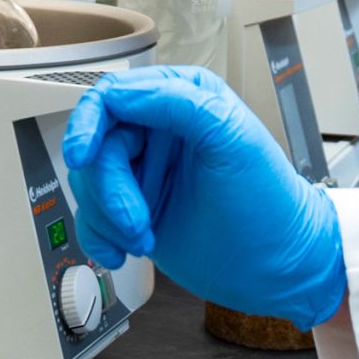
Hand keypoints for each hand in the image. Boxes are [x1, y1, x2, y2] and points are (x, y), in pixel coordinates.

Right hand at [63, 66, 344, 330]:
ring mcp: (143, 172)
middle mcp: (157, 131)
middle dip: (108, 189)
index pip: (113, 96)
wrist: (277, 266)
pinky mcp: (133, 209)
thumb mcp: (232, 139)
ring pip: (88, 182)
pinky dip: (98, 237)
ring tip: (143, 238)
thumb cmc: (269, 201)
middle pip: (96, 145)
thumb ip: (179, 104)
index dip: (88, 123)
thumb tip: (121, 92)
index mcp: (182, 98)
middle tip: (134, 221)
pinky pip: (91, 216)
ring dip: (107, 217)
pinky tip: (123, 252)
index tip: (82, 156)